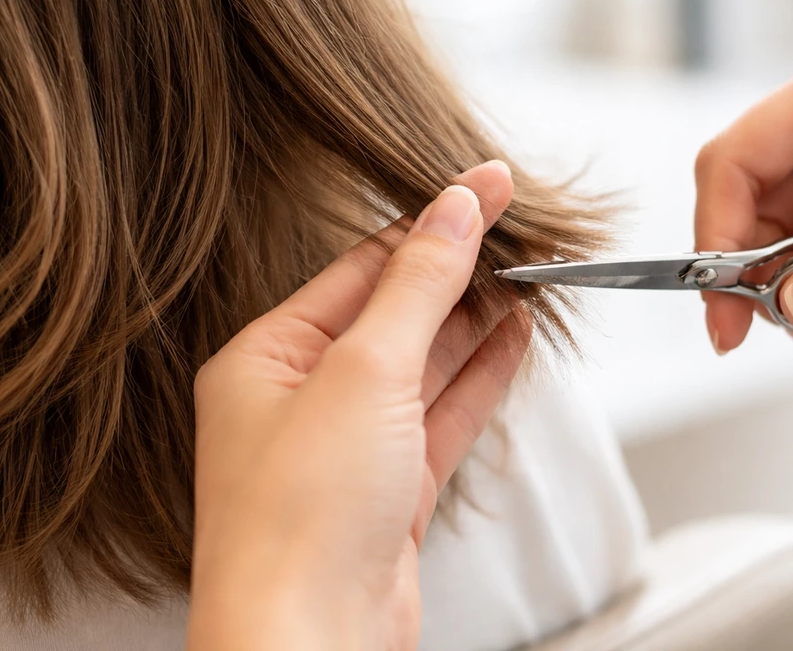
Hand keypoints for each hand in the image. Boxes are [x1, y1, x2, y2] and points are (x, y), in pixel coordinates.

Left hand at [185, 160, 529, 649]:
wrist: (311, 646)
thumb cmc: (299, 520)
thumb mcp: (365, 372)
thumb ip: (417, 287)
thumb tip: (454, 209)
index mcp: (265, 359)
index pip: (361, 268)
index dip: (431, 223)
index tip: (487, 187)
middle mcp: (302, 399)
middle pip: (395, 313)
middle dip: (458, 271)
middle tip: (519, 228)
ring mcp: (349, 448)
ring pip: (425, 365)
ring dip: (476, 321)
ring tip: (526, 274)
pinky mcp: (391, 491)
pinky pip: (442, 416)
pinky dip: (481, 376)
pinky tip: (514, 337)